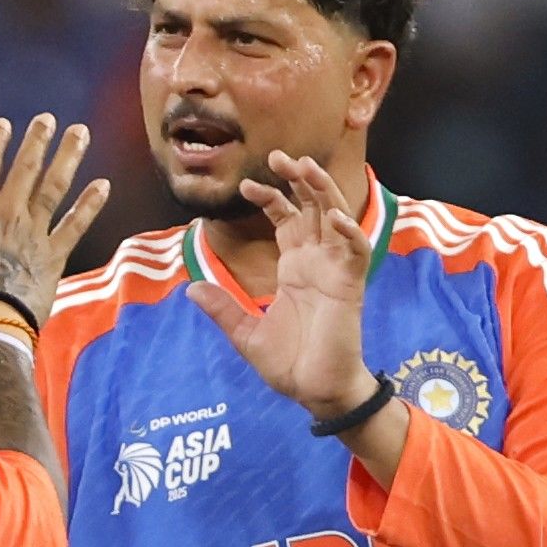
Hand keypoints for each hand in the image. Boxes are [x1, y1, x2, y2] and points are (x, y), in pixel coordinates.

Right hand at [0, 117, 109, 330]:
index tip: (4, 124)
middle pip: (25, 168)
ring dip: (67, 159)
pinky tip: (102, 185)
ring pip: (54, 188)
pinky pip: (74, 225)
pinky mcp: (53, 257)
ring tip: (79, 134)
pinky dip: (89, 205)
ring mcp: (33, 233)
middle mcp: (6, 214)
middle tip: (48, 119)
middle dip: (37, 141)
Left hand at [188, 150, 380, 422]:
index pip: (285, 218)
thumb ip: (223, 309)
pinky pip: (355, 251)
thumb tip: (190, 289)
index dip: (269, 198)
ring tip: (306, 167)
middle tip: (278, 156)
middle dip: (298, 179)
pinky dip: (348, 233)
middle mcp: (316, 261)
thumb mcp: (245, 334)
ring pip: (335, 217)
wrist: (314, 391)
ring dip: (323, 191)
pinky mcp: (351, 286)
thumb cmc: (289, 363)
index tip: (245, 185)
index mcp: (294, 267)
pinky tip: (334, 217)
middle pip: (311, 206)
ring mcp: (335, 270)